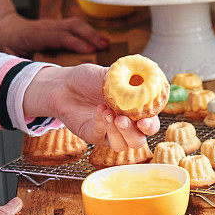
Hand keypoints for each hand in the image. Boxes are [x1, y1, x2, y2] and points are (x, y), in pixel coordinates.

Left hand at [0, 12, 108, 56]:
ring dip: (91, 33)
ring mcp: (52, 24)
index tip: (90, 51)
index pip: (59, 36)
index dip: (75, 42)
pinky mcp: (56, 25)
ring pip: (74, 24)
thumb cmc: (7, 45)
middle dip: (89, 35)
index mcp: (36, 35)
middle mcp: (46, 27)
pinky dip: (87, 32)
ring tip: (105, 44)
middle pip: (71, 27)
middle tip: (104, 46)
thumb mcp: (10, 56)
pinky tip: (97, 41)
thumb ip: (21, 66)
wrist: (2, 28)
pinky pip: (73, 26)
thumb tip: (32, 81)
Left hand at [23, 64, 159, 147]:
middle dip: (136, 133)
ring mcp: (110, 132)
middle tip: (125, 120)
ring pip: (123, 145)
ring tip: (109, 113)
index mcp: (134, 109)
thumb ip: (124, 77)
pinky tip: (99, 111)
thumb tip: (141, 69)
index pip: (151, 120)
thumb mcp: (107, 74)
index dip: (151, 123)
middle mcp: (125, 123)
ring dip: (119, 132)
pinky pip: (103, 137)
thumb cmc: (87, 79)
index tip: (146, 119)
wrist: (63, 85)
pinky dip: (103, 124)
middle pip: (140, 139)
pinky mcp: (95, 136)